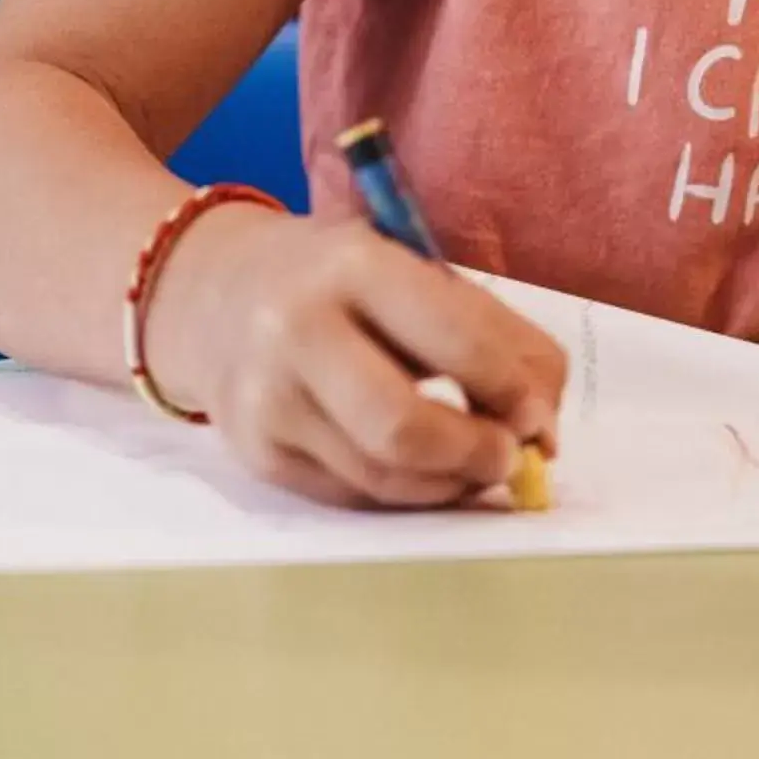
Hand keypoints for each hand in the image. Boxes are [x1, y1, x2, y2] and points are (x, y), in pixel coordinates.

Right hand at [145, 205, 568, 508]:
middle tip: (508, 456)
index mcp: (352, 264)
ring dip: (449, 484)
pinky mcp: (256, 453)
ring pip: (382, 476)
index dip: (514, 392)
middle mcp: (296, 329)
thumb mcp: (412, 271)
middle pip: (404, 427)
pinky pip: (353, 495)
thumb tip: (544, 428)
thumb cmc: (338, 280)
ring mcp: (267, 398)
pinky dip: (405, 494)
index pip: (455, 341)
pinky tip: (423, 471)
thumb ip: (494, 334)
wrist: (213, 293)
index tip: (540, 418)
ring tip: (472, 465)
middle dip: (476, 453)